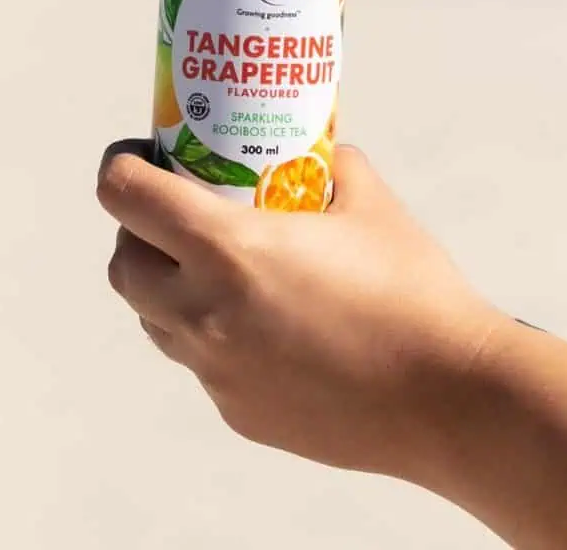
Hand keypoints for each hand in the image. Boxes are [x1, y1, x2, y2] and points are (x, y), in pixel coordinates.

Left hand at [97, 140, 502, 477]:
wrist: (445, 396)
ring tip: (225, 270)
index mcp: (230, 250)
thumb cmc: (411, 294)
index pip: (125, 196)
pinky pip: (202, 363)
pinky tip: (271, 326)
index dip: (122, 165)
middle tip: (181, 213)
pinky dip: (213, 334)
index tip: (144, 156)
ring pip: (155, 320)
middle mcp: (204, 314)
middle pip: (123, 265)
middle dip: (138, 231)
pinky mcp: (238, 411)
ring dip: (168, 285)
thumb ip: (338, 168)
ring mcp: (216, 372)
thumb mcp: (373, 203)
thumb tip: (325, 158)